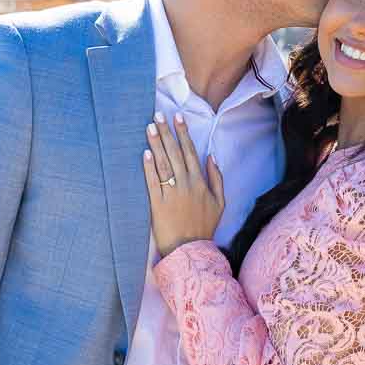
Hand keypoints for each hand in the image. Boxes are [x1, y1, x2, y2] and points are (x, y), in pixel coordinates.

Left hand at [143, 111, 224, 257]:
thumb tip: (211, 157)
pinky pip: (153, 182)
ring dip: (156, 144)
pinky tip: (145, 153)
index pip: (190, 152)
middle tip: (158, 115)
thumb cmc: (205, 226)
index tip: (178, 118)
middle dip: (166, 133)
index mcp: (200, 183)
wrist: (190, 249)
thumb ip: (217, 178)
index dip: (183, 133)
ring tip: (149, 128)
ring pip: (163, 164)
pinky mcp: (157, 204)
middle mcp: (186, 185)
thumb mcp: (220, 202)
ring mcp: (171, 194)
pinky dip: (149, 167)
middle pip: (174, 153)